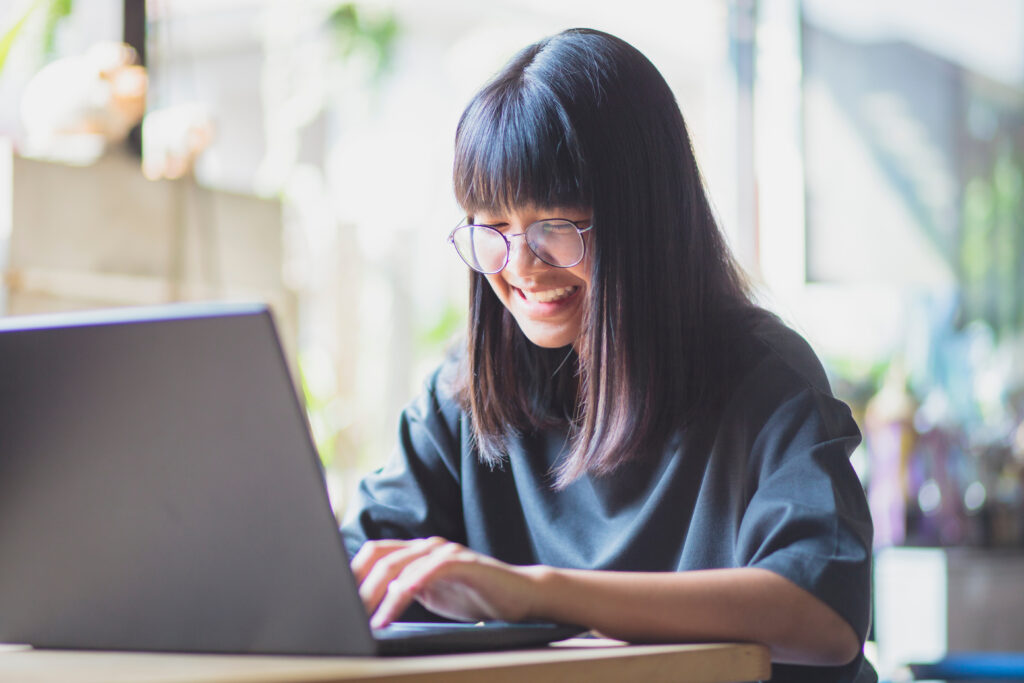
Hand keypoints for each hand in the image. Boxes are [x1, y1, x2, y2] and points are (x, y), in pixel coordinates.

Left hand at [351, 537, 541, 627]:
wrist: (520, 596)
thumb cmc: (476, 596)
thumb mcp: (432, 596)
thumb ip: (405, 593)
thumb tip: (369, 609)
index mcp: (417, 553)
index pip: (375, 554)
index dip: (353, 574)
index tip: (336, 600)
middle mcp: (428, 546)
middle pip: (381, 558)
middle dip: (360, 587)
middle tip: (347, 613)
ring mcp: (446, 552)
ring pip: (401, 564)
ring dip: (380, 594)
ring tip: (370, 618)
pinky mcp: (464, 562)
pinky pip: (431, 570)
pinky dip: (411, 586)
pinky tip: (398, 603)